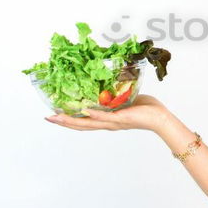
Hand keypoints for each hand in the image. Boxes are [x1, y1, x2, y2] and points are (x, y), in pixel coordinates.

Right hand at [44, 94, 168, 131]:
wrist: (160, 118)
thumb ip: (115, 95)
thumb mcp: (126, 99)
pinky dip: (95, 115)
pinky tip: (85, 111)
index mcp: (107, 119)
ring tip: (57, 117)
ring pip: (88, 123)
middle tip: (48, 117)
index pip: (84, 121)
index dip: (69, 118)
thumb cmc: (146, 108)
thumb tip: (108, 82)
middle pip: (81, 125)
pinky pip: (105, 117)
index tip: (54, 114)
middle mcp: (107, 123)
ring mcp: (113, 122)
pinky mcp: (121, 119)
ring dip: (72, 120)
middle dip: (63, 121)